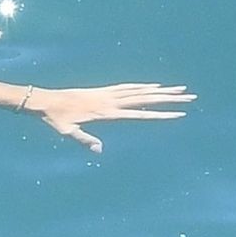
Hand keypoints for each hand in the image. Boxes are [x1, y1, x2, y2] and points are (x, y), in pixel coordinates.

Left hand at [26, 82, 194, 152]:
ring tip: (178, 89)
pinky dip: (142, 86)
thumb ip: (84, 140)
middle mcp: (111, 100)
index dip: (160, 113)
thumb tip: (99, 150)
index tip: (178, 113)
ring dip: (160, 90)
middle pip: (146, 98)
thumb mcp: (68, 131)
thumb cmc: (56, 119)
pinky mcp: (103, 90)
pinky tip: (153, 86)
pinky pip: (127, 87)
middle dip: (169, 98)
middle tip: (189, 96)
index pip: (139, 113)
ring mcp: (108, 93)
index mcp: (106, 112)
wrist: (46, 100)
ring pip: (139, 90)